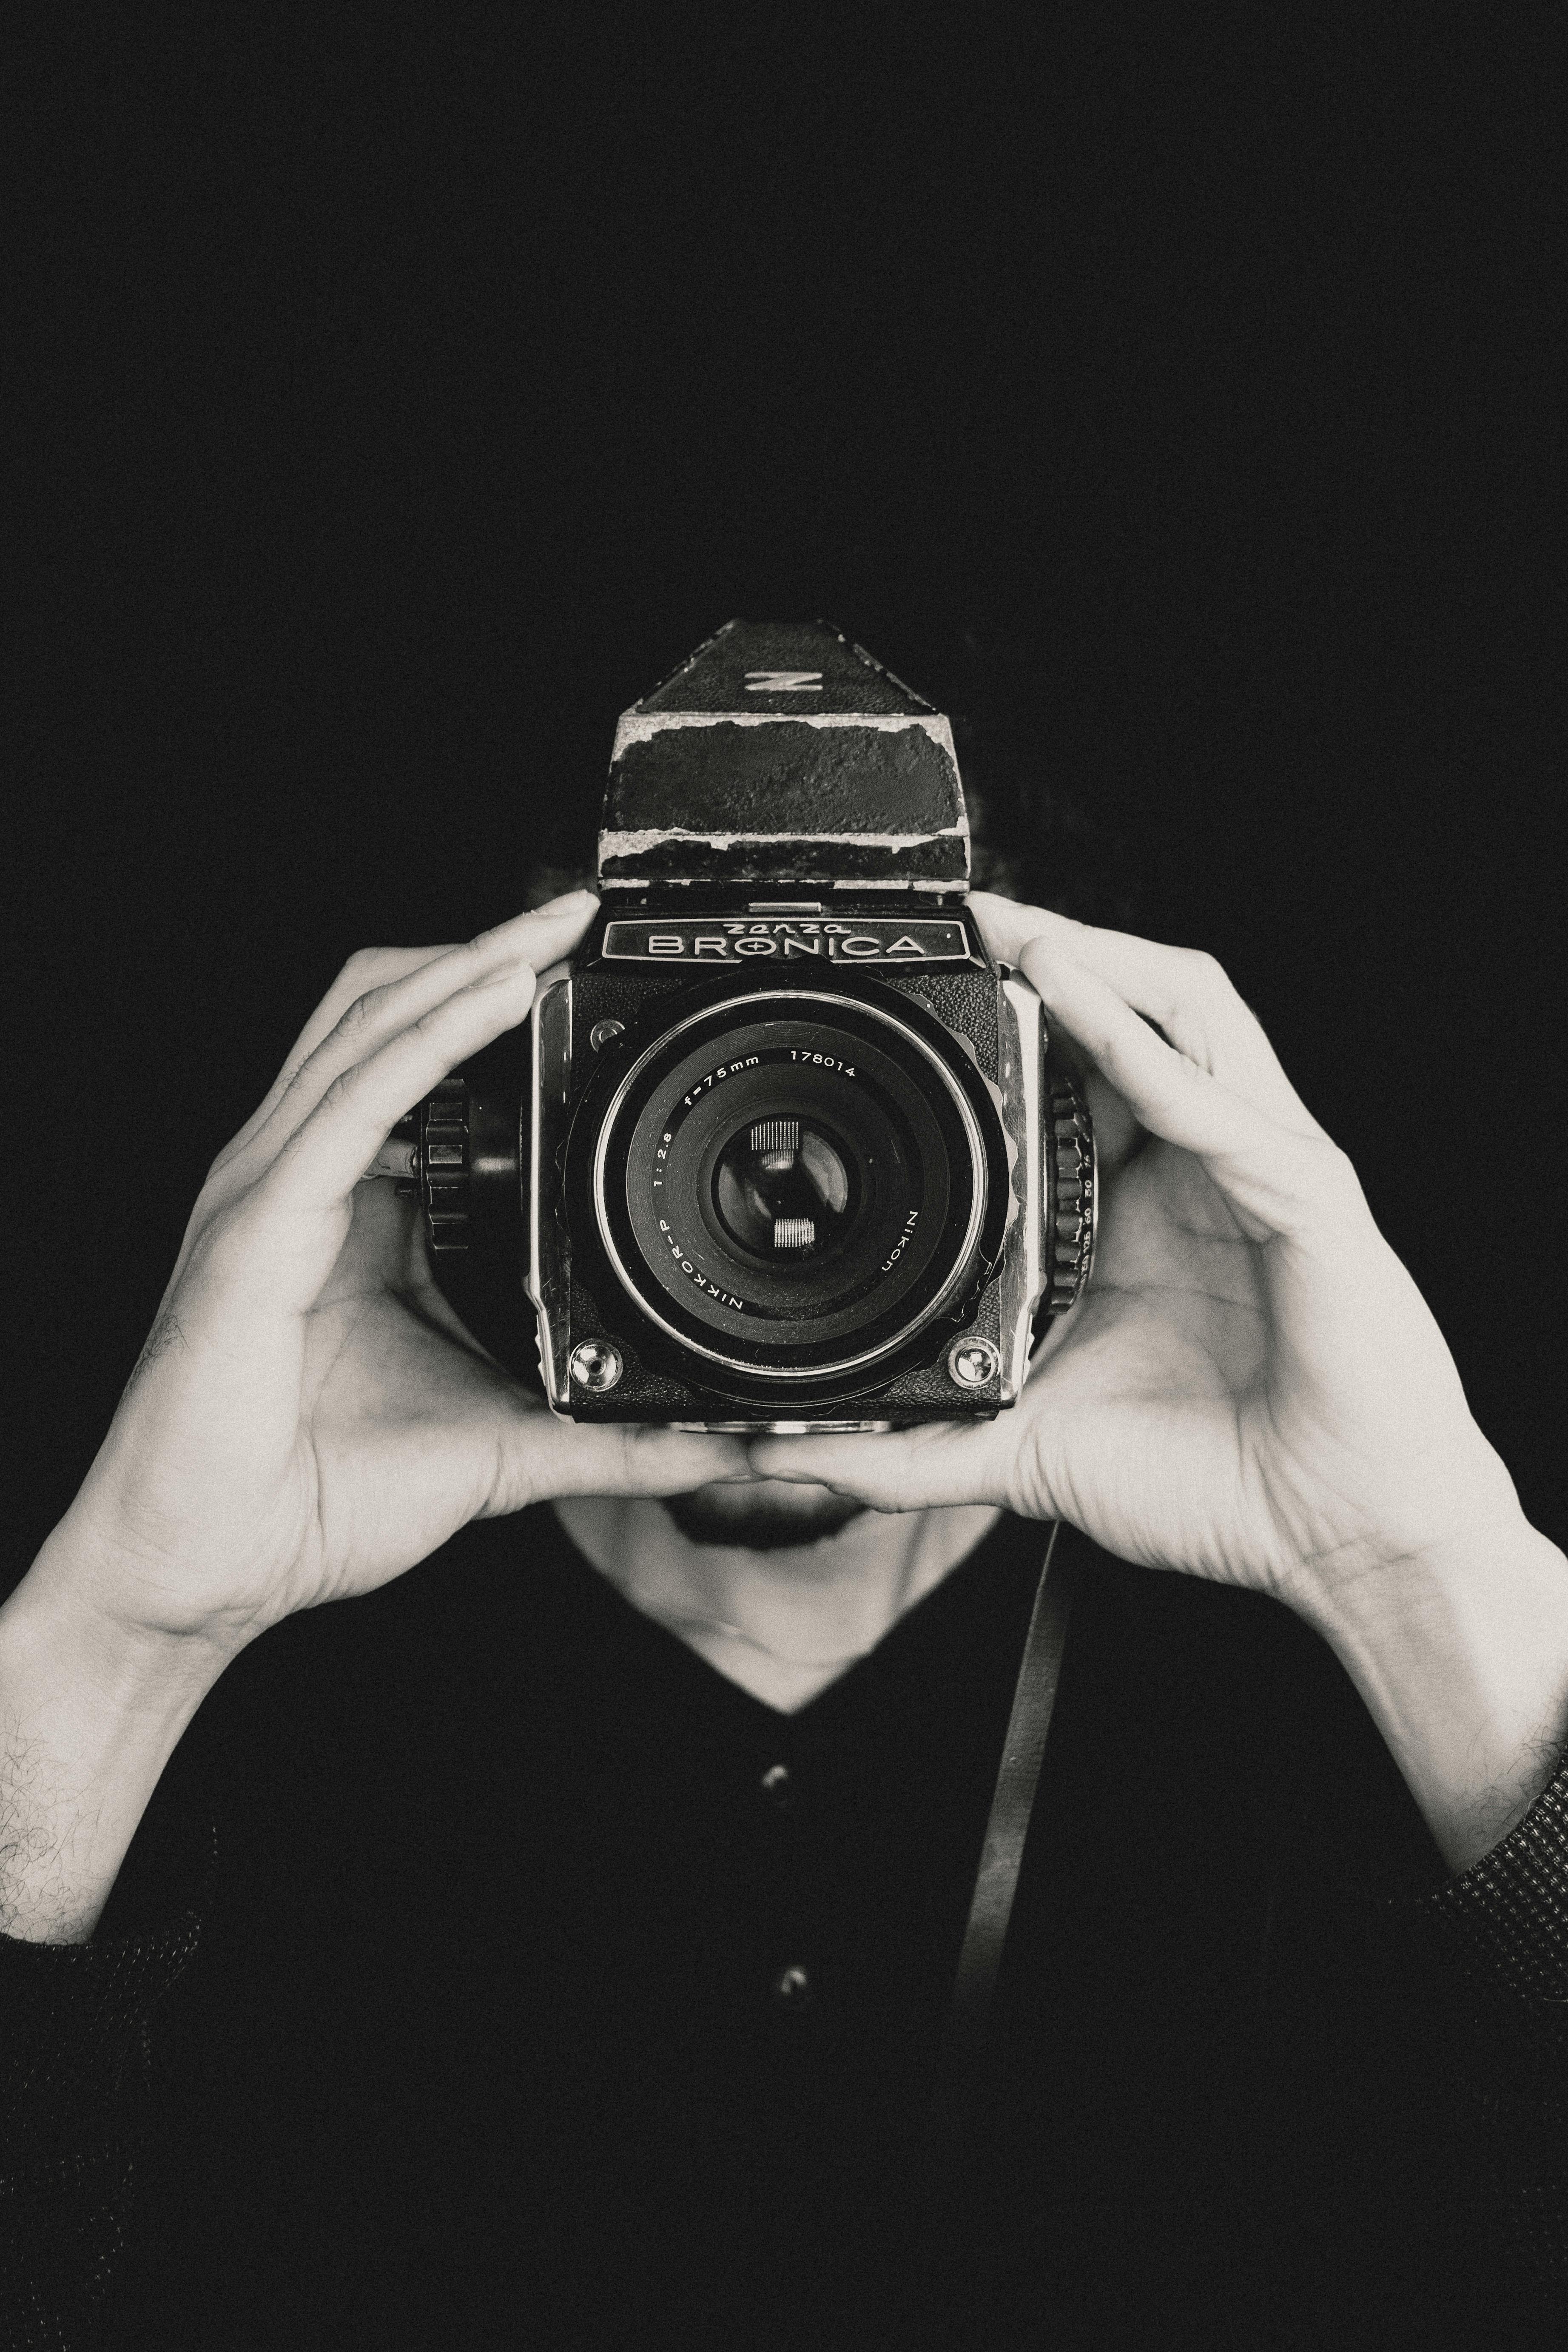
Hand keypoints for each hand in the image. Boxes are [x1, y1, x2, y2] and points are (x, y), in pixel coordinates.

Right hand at [35, 892, 748, 1666]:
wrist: (215, 1565)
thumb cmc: (321, 1497)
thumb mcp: (505, 1448)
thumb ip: (613, 1437)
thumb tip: (726, 1441)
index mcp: (348, 1212)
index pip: (410, 1066)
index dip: (482, 1004)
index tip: (576, 972)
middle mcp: (303, 1181)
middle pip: (382, 1015)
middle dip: (477, 952)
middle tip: (572, 916)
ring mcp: (270, 1192)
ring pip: (364, 1030)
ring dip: (460, 968)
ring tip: (545, 931)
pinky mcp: (256, 1226)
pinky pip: (349, 1104)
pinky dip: (424, 1041)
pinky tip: (491, 1002)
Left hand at [753, 891, 1531, 1627]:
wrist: (1338, 1540)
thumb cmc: (1215, 1482)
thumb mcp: (1027, 1454)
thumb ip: (911, 1449)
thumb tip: (787, 1452)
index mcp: (1146, 1206)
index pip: (1083, 1070)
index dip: (1015, 1015)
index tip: (922, 985)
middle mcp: (1204, 1167)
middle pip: (1139, 1009)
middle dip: (1055, 951)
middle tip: (964, 922)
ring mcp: (1261, 1171)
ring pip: (1194, 1015)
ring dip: (1106, 966)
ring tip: (1022, 934)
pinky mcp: (1309, 1200)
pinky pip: (1227, 1108)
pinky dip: (1152, 1055)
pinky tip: (1087, 1018)